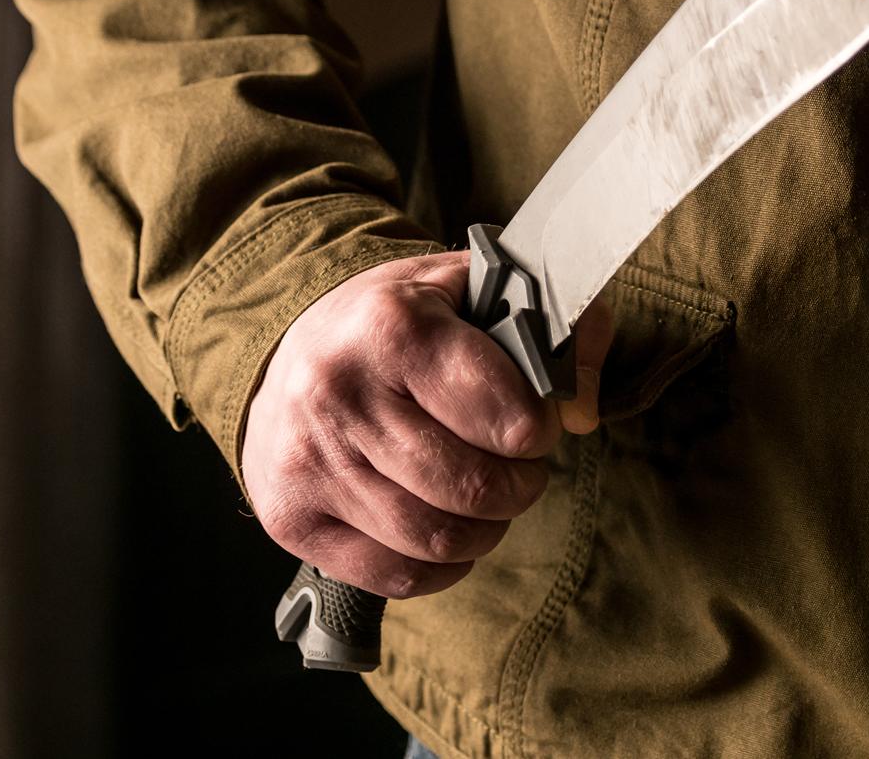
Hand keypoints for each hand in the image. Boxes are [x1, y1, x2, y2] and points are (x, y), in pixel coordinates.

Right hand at [241, 251, 612, 598]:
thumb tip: (583, 412)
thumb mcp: (473, 292)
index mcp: (393, 325)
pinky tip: (443, 528)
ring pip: (437, 539)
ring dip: (485, 529)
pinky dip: (440, 566)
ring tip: (486, 497)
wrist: (285, 355)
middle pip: (474, 487)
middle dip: (519, 486)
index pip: (506, 414)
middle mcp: (341, 393)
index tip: (534, 422)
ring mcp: (310, 461)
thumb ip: (554, 327)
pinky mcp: (292, 517)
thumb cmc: (396, 324)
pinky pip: (396, 575)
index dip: (539, 428)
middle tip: (518, 467)